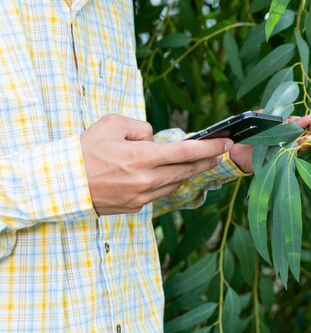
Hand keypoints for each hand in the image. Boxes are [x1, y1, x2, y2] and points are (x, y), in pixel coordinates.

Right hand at [80, 114, 233, 214]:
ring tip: (202, 160)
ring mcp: (142, 197)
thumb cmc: (85, 150)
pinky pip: (161, 193)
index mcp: (141, 158)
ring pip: (177, 183)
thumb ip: (141, 128)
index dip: (210, 146)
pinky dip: (170, 182)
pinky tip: (173, 174)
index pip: (186, 152)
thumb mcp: (112, 125)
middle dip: (208, 159)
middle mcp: (146, 180)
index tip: (226, 142)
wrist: (61, 184)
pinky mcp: (136, 207)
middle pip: (188, 170)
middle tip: (222, 150)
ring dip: (191, 172)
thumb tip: (156, 139)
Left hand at [229, 115, 310, 173]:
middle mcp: (287, 137)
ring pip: (301, 143)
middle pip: (305, 132)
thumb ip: (272, 115)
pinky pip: (292, 153)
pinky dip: (299, 148)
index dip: (308, 120)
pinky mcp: (280, 158)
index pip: (300, 122)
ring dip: (310, 139)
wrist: (234, 150)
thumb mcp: (260, 119)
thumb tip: (286, 115)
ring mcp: (285, 148)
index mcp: (283, 125)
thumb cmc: (246, 132)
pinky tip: (305, 143)